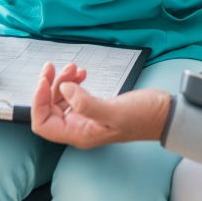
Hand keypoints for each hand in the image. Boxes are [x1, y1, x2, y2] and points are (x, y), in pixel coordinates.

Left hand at [31, 62, 171, 148]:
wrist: (163, 114)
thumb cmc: (142, 117)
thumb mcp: (113, 111)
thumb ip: (86, 103)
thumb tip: (64, 89)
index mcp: (79, 134)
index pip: (43, 124)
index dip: (38, 102)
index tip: (44, 79)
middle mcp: (79, 128)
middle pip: (49, 109)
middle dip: (48, 86)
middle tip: (54, 67)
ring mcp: (86, 118)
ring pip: (61, 99)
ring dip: (62, 81)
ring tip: (74, 67)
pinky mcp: (94, 107)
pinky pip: (74, 95)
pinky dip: (73, 82)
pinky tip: (82, 73)